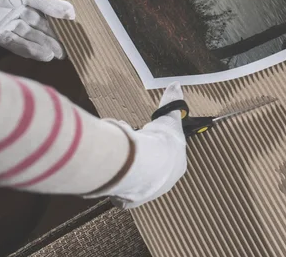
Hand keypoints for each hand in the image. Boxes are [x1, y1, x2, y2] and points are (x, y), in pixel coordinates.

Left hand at [0, 0, 74, 60]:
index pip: (47, 12)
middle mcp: (17, 9)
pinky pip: (15, 43)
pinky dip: (29, 49)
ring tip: (57, 55)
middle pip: (39, 27)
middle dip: (53, 39)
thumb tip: (71, 13)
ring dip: (43, 46)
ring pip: (28, 37)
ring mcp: (6, 22)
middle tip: (67, 50)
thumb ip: (49, 2)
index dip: (60, 23)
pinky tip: (43, 54)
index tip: (73, 34)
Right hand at [89, 82, 187, 208]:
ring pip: (136, 182)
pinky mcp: (130, 200)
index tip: (145, 139)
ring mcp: (148, 194)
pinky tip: (108, 175)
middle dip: (141, 159)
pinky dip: (114, 184)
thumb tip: (176, 85)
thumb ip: (172, 101)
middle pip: (151, 171)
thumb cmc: (162, 140)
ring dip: (127, 171)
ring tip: (116, 158)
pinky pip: (121, 193)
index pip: (167, 157)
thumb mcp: (169, 117)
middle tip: (129, 147)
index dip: (156, 147)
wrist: (148, 163)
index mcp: (177, 166)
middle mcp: (165, 183)